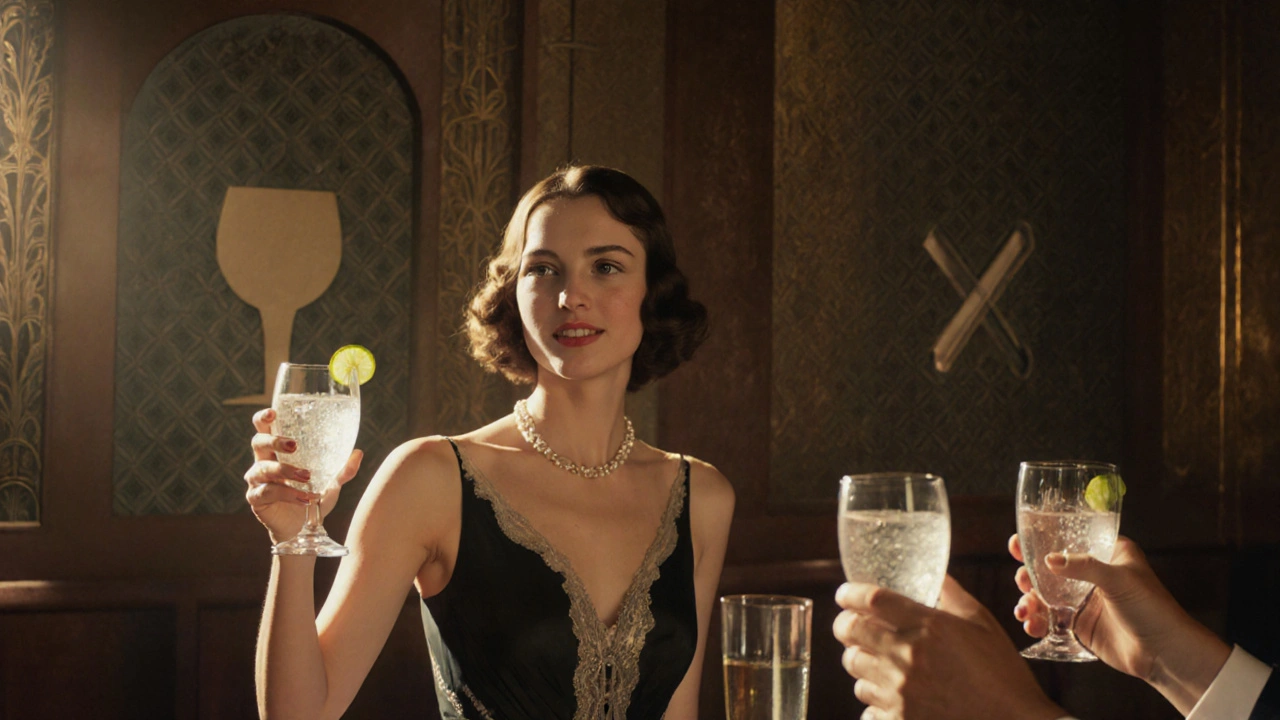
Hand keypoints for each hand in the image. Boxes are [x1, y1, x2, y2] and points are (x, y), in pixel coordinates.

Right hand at [244, 407, 362, 543]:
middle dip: (274, 440)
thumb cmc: (312, 498)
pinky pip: (267, 492)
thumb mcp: (331, 482)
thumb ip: (343, 469)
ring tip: (307, 477)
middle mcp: (263, 462)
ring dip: (285, 470)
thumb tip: (358, 452)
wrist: (303, 529)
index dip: (264, 418)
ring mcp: (257, 481)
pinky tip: (304, 499)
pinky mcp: (256, 500)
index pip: (264, 428)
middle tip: (294, 445)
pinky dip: (287, 494)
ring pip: (262, 468)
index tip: (273, 412)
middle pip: (258, 442)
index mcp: (276, 452)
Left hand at [833, 577, 1063, 719]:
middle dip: (845, 626)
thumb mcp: (982, 623)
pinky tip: (890, 699)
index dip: (849, 593)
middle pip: (850, 631)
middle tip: (850, 627)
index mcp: (927, 626)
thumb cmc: (1002, 674)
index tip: (844, 594)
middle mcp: (907, 656)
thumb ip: (952, 594)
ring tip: (878, 665)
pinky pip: (867, 708)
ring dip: (862, 664)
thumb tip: (935, 573)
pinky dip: (874, 702)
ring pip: (855, 670)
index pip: (870, 599)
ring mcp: (900, 692)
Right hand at [1009, 534, 1230, 713]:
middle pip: (1048, 568)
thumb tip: (1047, 559)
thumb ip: (1083, 566)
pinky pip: (1049, 619)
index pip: (1067, 538)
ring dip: (1029, 600)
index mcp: (1106, 554)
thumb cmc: (1152, 608)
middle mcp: (1092, 574)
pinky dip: (1036, 621)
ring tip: (1024, 610)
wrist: (1164, 653)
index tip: (1018, 543)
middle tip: (1022, 580)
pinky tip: (1031, 625)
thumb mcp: (1118, 579)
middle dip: (1028, 573)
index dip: (1040, 539)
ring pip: (1044, 594)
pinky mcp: (1079, 625)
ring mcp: (1083, 600)